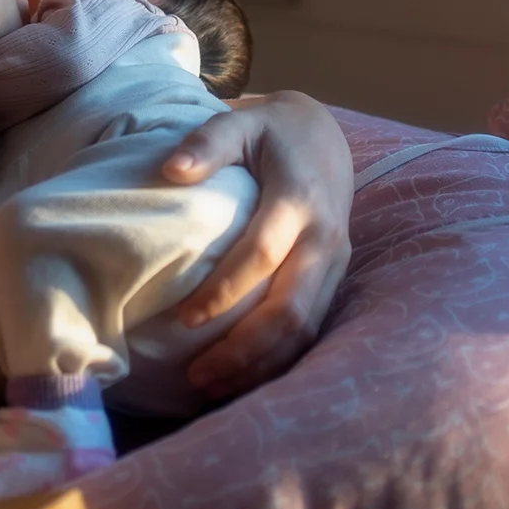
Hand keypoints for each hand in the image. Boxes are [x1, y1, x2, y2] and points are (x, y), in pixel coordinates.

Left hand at [161, 90, 351, 399]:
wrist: (324, 136)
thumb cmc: (271, 133)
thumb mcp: (240, 123)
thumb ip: (207, 143)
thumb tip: (172, 170)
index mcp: (300, 199)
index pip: (262, 255)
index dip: (225, 291)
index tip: (184, 319)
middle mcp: (325, 237)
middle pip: (291, 309)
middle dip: (245, 349)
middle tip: (197, 375)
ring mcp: (336, 261)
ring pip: (306, 328)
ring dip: (261, 363)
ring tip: (212, 386)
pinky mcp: (335, 277)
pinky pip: (312, 328)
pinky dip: (279, 359)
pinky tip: (241, 377)